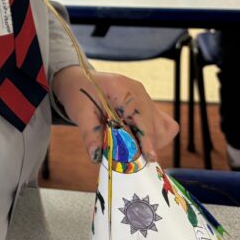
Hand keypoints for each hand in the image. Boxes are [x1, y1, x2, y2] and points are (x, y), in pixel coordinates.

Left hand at [51, 66, 178, 163]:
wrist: (78, 81)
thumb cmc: (79, 93)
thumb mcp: (80, 113)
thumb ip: (90, 134)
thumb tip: (96, 156)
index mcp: (122, 90)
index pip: (142, 118)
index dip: (146, 139)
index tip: (150, 157)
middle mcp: (138, 91)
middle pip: (154, 124)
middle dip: (146, 144)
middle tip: (132, 159)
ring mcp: (143, 96)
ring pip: (161, 125)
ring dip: (150, 141)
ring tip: (133, 149)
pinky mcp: (145, 103)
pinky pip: (160, 121)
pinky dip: (153, 135)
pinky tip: (138, 140)